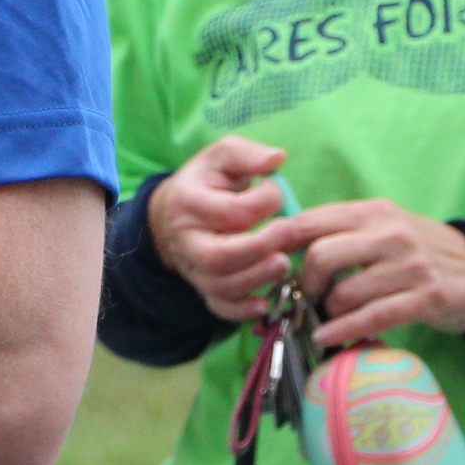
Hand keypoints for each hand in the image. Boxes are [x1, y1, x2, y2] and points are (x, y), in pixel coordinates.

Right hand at [143, 136, 293, 319]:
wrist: (174, 213)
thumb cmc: (207, 182)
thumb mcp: (221, 157)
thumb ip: (247, 154)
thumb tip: (277, 159)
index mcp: (187, 201)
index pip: (229, 210)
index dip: (262, 202)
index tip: (276, 190)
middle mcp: (186, 239)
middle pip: (217, 256)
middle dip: (258, 249)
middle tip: (290, 233)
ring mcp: (192, 267)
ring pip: (220, 285)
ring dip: (257, 279)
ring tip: (284, 264)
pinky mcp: (202, 286)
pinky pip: (218, 307)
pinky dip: (242, 311)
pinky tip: (265, 303)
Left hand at [270, 199, 464, 349]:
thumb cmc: (423, 253)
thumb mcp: (386, 228)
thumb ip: (345, 231)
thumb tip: (287, 244)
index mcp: (374, 212)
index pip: (311, 221)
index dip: (282, 245)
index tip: (271, 265)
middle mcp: (390, 234)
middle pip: (320, 255)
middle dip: (303, 283)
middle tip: (303, 298)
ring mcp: (409, 266)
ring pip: (344, 292)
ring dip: (325, 312)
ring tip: (322, 319)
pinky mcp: (425, 298)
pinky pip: (372, 317)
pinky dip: (344, 330)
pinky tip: (328, 337)